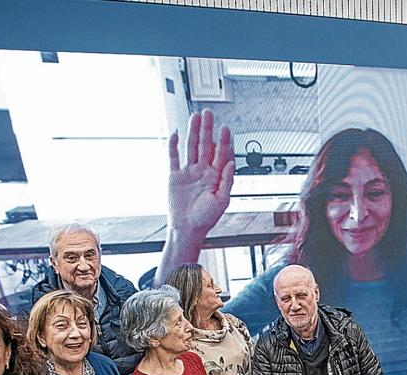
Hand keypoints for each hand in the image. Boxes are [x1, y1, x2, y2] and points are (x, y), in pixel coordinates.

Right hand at [167, 109, 234, 241]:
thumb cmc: (205, 219)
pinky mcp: (175, 176)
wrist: (187, 229)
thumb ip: (228, 181)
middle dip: (207, 129)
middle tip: (209, 114)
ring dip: (193, 132)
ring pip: (191, 147)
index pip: (221, 154)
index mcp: (216, 177)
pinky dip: (174, 145)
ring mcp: (189, 172)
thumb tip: (232, 163)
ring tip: (195, 117)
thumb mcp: (222, 201)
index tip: (225, 128)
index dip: (223, 140)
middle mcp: (203, 172)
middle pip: (205, 145)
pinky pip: (174, 157)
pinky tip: (176, 134)